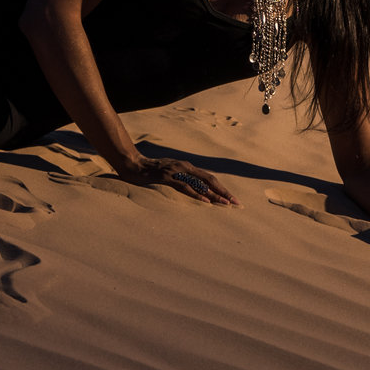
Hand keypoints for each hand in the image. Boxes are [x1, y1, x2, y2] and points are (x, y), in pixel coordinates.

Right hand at [120, 155, 239, 206]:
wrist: (133, 164)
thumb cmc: (151, 172)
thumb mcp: (170, 174)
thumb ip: (182, 180)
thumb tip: (194, 191)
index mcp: (187, 167)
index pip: (209, 178)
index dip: (222, 189)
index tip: (233, 200)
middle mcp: (185, 167)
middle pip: (210, 180)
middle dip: (225, 192)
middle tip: (237, 203)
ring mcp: (177, 171)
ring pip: (200, 183)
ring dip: (214, 194)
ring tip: (226, 204)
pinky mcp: (167, 177)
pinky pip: (185, 186)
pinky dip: (197, 194)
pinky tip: (205, 201)